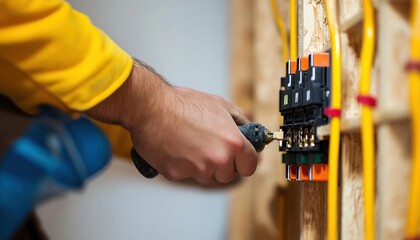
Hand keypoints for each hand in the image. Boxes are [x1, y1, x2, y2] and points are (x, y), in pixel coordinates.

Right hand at [88, 60, 257, 183]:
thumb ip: (239, 120)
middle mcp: (218, 159)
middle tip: (208, 146)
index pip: (250, 166)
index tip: (239, 159)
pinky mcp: (177, 175)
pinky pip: (185, 174)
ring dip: (202, 166)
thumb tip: (249, 130)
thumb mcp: (219, 104)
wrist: (151, 108)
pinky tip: (175, 147)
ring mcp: (198, 169)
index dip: (244, 161)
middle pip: (228, 175)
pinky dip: (182, 165)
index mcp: (233, 142)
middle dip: (221, 164)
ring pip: (207, 177)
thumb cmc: (184, 103)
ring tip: (190, 144)